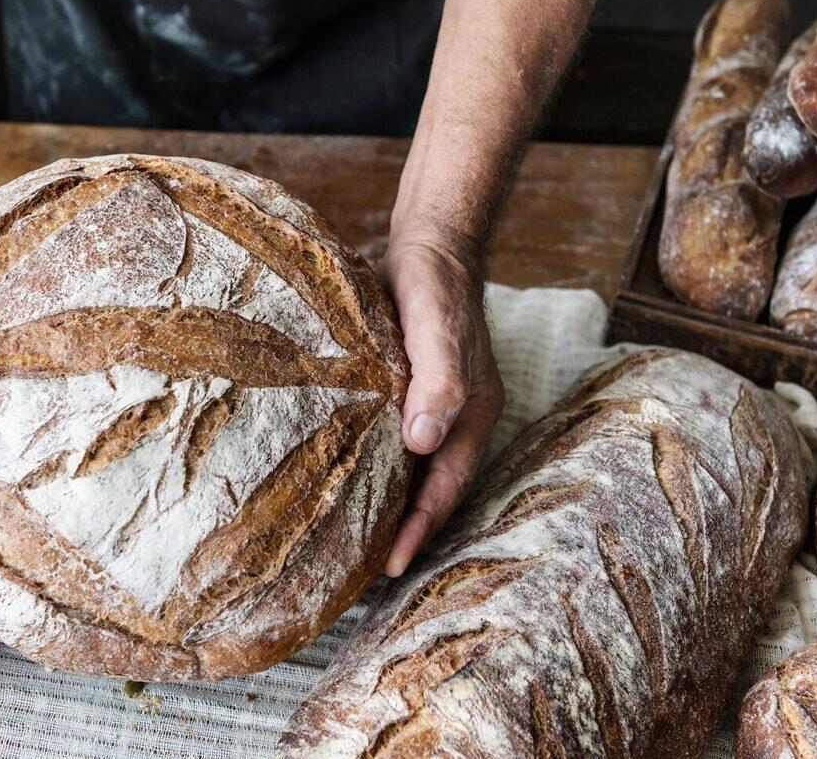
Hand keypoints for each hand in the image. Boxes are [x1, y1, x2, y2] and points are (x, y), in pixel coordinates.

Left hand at [380, 233, 504, 576]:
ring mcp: (432, 407)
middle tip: (363, 572)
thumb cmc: (435, 286)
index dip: (420, 526)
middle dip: (405, 528)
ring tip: (351, 541)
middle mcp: (456, 419)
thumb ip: (438, 380)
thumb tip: (423, 440)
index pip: (446, 484)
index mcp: (474, 414)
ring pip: (410, 469)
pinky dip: (373, 467)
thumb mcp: (438, 328)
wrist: (428, 245)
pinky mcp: (404, 392)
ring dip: (388, 503)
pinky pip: (390, 441)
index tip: (389, 565)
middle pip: (432, 487)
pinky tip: (342, 479)